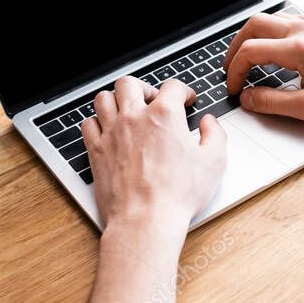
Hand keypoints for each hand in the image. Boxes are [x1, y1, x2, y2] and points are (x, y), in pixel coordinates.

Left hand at [81, 76, 226, 239]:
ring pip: (104, 98)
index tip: (186, 99)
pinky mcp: (96, 151)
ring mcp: (112, 133)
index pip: (172, 86)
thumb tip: (209, 123)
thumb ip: (215, 134)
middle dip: (144, 87)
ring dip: (116, 100)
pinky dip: (97, 122)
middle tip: (153, 100)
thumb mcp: (214, 161)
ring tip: (127, 110)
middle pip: (130, 83)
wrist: (146, 219)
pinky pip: (88, 124)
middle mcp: (134, 117)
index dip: (183, 90)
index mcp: (165, 115)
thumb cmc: (178, 194)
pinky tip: (107, 130)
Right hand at [223, 12, 303, 122]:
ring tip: (247, 60)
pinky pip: (288, 22)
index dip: (235, 71)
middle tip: (231, 69)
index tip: (235, 89)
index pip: (250, 51)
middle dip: (236, 46)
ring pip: (271, 20)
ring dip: (253, 38)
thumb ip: (273, 103)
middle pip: (254, 25)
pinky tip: (275, 52)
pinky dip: (272, 34)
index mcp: (298, 47)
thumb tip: (248, 98)